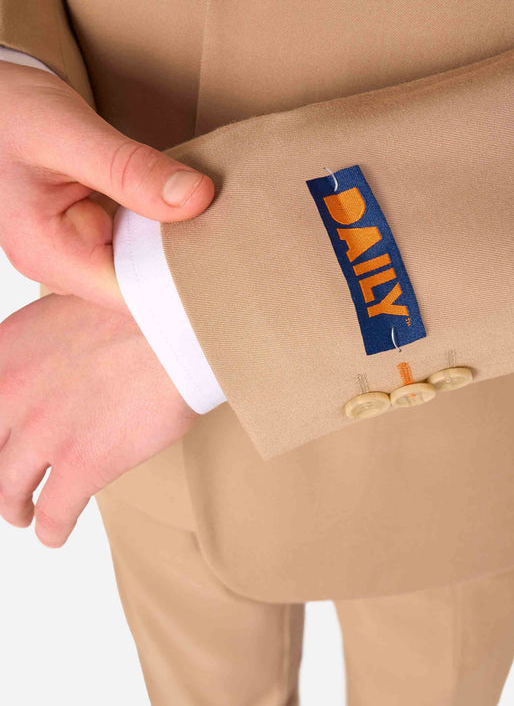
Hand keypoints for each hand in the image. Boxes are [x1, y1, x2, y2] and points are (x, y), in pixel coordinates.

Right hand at [0, 61, 213, 310]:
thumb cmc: (8, 111)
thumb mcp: (68, 133)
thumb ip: (130, 169)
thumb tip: (196, 198)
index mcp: (51, 254)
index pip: (134, 294)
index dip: (182, 280)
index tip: (229, 251)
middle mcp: (63, 263)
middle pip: (143, 282)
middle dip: (187, 258)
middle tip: (237, 227)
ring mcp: (75, 248)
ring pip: (143, 261)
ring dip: (178, 238)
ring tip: (222, 215)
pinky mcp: (88, 230)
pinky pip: (136, 239)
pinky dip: (163, 222)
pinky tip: (190, 205)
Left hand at [0, 293, 198, 546]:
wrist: (176, 317)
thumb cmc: (137, 303)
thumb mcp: (66, 300)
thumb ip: (41, 339)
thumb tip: (49, 357)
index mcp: (6, 348)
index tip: (3, 437)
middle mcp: (12, 391)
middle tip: (7, 480)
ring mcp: (44, 431)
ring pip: (7, 488)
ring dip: (13, 506)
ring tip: (22, 512)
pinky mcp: (82, 464)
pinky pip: (53, 514)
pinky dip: (51, 530)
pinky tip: (54, 532)